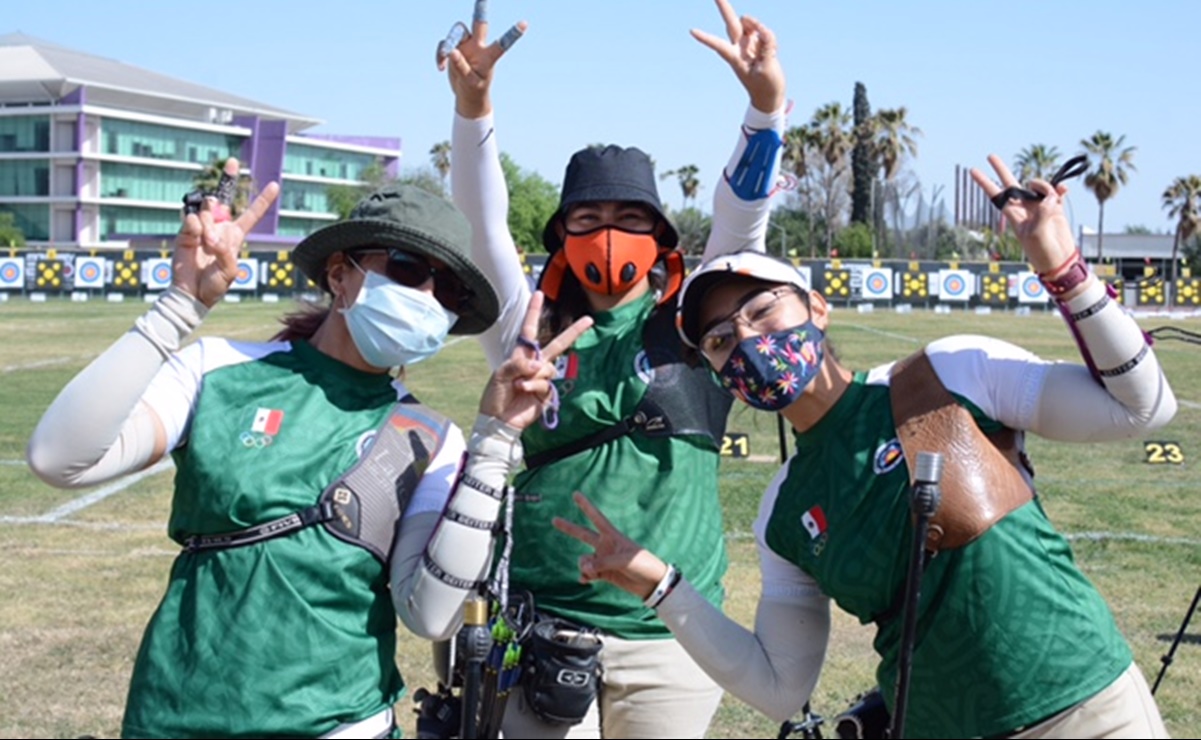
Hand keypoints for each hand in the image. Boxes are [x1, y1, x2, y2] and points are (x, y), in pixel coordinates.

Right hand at [173, 158, 279, 307]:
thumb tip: (212, 235)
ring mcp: (201, 228)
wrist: (192, 293)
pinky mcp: (185, 232)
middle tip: (233, 162)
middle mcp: (219, 228)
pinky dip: (195, 227)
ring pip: (208, 210)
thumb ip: (226, 251)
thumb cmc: (215, 285)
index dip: (263, 200)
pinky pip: (191, 219)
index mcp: (234, 236)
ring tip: (208, 243)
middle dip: (229, 177)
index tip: (275, 185)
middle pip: (224, 198)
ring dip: (210, 224)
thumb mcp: (230, 271)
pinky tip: (197, 239)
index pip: (251, 215)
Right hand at [438, 0, 526, 118]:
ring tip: (444, 59)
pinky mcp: (454, 48)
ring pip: (457, 31)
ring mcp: (466, 45)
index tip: (524, 23)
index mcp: (488, 56)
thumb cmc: (474, 89)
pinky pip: (444, 44)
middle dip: (480, 9)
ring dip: (448, 43)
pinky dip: (440, 54)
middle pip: (479, 23)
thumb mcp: (470, 82)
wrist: (467, 95)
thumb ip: (462, 68)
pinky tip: (440, 67)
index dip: (512, 34)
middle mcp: (478, 46)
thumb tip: (451, 51)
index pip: (502, 43)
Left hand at [478, 291, 591, 429]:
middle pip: (558, 344)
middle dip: (574, 331)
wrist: (499, 419)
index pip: (530, 329)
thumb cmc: (495, 395)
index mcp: (522, 354)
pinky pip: (546, 383)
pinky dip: (534, 386)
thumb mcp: (500, 374)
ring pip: (549, 368)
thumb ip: (518, 364)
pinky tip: (524, 391)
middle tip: (589, 319)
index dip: (534, 312)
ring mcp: (542, 378)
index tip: (539, 294)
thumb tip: (539, 364)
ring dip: (533, 375)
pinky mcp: (546, 393)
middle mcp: (535, 363)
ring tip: (518, 385)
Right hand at [553, 492, 670, 600]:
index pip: (596, 517)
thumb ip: (601, 563)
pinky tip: (586, 580)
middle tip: (554, 519)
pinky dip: (585, 576)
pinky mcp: (604, 573)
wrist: (651, 583)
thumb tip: (584, 569)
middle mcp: (605, 545)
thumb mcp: (623, 560)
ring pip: (583, 560)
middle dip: (568, 527)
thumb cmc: (643, 565)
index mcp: (612, 536)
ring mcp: (603, 559)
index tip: (576, 494)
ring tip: (593, 572)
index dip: (586, 506)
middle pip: (582, 534)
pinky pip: (587, 573)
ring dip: (585, 566)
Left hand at [691, 0, 785, 114]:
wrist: (770, 95)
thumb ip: (766, 46)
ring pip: (750, 23)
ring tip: (768, 48)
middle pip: (730, 22)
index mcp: (735, 57)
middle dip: (724, 7)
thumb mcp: (768, 68)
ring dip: (758, 26)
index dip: (706, 38)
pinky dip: (770, 37)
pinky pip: (765, 31)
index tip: (691, 31)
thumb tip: (762, 28)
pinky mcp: (758, 41)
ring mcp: (748, 43)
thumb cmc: (765, 86)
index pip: (719, 45)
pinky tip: (772, 52)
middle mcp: (739, 47)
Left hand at [969, 154, 1076, 274]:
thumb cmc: (1042, 251)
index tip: (972, 171)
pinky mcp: (1055, 207)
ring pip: (1039, 186)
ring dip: (1046, 187)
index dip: (984, 182)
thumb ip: (1042, 213)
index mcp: (1014, 214)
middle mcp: (1024, 207)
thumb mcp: (1037, 233)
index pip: (996, 194)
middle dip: (1001, 169)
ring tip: (1052, 198)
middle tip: (990, 155)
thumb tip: (1050, 198)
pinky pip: (1056, 191)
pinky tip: (1064, 190)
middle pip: (1011, 183)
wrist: (1060, 259)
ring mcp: (1039, 206)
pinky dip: (1060, 189)